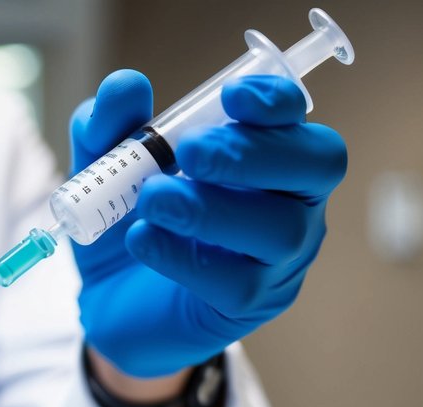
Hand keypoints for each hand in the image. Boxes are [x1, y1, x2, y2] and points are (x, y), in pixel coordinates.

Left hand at [70, 70, 347, 377]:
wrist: (109, 300)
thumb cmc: (131, 220)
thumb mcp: (107, 166)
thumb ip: (110, 125)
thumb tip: (125, 86)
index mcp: (271, 157)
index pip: (302, 119)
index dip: (279, 103)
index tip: (231, 97)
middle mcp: (291, 203)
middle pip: (315, 168)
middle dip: (251, 152)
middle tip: (188, 152)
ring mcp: (277, 260)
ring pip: (280, 229)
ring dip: (212, 208)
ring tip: (152, 200)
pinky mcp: (246, 304)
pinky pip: (234, 281)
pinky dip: (183, 256)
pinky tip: (143, 239)